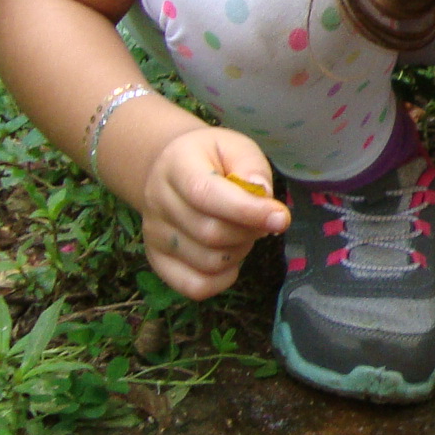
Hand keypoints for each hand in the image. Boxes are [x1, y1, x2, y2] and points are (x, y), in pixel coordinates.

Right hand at [138, 126, 287, 298]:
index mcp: (176, 166)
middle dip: (249, 231)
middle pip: (210, 233)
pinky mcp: (158, 260)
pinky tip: (230, 259)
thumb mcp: (236, 147)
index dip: (246, 210)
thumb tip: (263, 196)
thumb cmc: (211, 160)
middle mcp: (158, 202)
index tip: (280, 218)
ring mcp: (154, 235)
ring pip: (208, 262)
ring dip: (239, 252)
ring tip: (240, 232)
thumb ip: (252, 168)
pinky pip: (195, 287)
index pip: (206, 194)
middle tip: (260, 220)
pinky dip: (223, 280)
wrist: (171, 171)